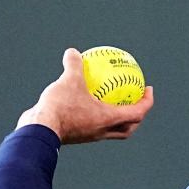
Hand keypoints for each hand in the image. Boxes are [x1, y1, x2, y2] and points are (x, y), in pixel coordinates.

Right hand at [16, 48, 153, 143]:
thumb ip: (74, 65)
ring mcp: (91, 136)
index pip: (138, 113)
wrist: (40, 130)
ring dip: (117, 119)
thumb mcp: (69, 81)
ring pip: (111, 130)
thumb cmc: (60, 107)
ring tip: (112, 103)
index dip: (147, 102)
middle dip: (136, 116)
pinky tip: (85, 102)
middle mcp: (103, 131)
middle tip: (136, 101)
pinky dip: (95, 116)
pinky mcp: (78, 136)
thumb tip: (74, 52)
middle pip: (129, 127)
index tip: (148, 90)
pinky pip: (93, 126)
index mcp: (109, 119)